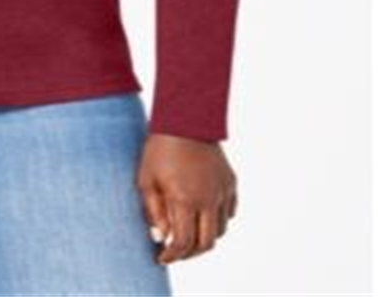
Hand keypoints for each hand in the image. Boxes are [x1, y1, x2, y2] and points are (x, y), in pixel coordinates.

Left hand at [136, 133, 237, 264]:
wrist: (185, 119)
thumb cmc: (160, 148)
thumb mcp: (147, 179)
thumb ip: (154, 211)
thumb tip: (161, 236)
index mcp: (185, 199)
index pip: (183, 242)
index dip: (172, 256)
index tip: (161, 258)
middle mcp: (209, 199)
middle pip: (206, 243)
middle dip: (189, 254)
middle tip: (175, 252)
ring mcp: (223, 191)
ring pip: (220, 230)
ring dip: (204, 238)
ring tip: (188, 234)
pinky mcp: (231, 183)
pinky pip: (229, 213)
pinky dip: (218, 221)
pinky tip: (202, 216)